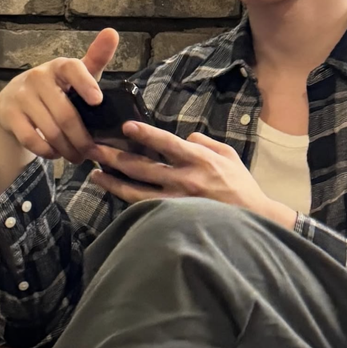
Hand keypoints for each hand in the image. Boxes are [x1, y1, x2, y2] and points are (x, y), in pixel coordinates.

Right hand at [0, 28, 118, 164]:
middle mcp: (38, 77)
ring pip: (51, 131)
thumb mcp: (76, 74)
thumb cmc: (56, 88)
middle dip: (83, 139)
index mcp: (59, 66)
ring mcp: (21, 96)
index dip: (86, 84)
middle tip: (92, 152)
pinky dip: (48, 151)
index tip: (98, 101)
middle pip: (66, 114)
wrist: (13, 101)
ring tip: (78, 157)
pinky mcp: (9, 114)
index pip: (73, 69)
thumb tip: (112, 32)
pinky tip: (56, 153)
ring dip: (68, 149)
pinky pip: (33, 140)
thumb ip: (96, 58)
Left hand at [90, 122, 296, 228]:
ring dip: (113, 180)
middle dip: (114, 156)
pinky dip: (126, 200)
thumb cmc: (241, 187)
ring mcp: (177, 202)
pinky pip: (144, 208)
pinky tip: (113, 193)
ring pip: (136, 191)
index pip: (166, 144)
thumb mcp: (229, 156)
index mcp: (199, 160)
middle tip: (93, 148)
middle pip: (142, 167)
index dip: (145, 135)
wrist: (254, 221)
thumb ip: (206, 142)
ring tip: (94, 174)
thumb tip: (187, 136)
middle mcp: (185, 180)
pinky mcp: (173, 218)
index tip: (126, 127)